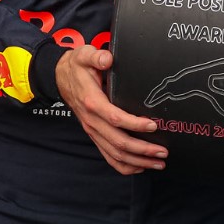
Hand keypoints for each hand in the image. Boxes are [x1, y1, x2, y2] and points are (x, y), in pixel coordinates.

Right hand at [55, 45, 166, 174]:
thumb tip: (107, 59)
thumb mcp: (84, 55)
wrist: (60, 79)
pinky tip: (140, 167)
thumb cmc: (77, 67)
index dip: (134, 124)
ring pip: (115, 154)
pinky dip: (124, 166)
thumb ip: (96, 57)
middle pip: (118, 142)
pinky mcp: (95, 135)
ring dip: (138, 161)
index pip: (115, 118)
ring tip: (158, 163)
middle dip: (142, 149)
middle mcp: (92, 121)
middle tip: (163, 151)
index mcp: (92, 102)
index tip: (152, 125)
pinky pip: (108, 156)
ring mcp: (93, 131)